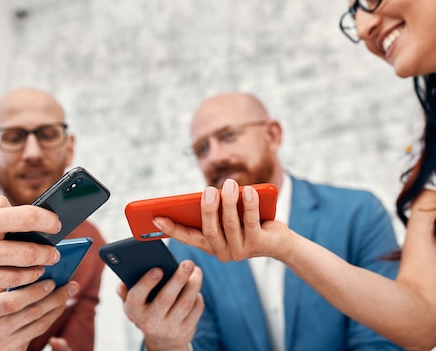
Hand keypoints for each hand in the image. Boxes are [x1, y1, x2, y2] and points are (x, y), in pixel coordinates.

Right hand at [0, 192, 62, 316]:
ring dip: (35, 271)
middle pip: (31, 253)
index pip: (28, 219)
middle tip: (54, 252)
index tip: (56, 223)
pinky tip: (13, 276)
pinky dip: (9, 283)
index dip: (49, 220)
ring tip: (39, 265)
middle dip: (49, 252)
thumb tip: (19, 209)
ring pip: (20, 276)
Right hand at [0, 280, 79, 350]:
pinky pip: (36, 334)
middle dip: (55, 298)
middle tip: (71, 284)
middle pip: (31, 314)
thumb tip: (28, 269)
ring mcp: (3, 345)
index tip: (51, 280)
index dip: (34, 291)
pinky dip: (49, 319)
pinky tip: (57, 307)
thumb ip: (0, 286)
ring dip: (57, 308)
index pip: (12, 302)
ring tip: (68, 294)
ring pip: (38, 325)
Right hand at [119, 260, 203, 350]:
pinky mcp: (186, 330)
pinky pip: (195, 310)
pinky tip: (196, 284)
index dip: (146, 283)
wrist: (162, 341)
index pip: (137, 297)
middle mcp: (151, 322)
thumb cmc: (146, 311)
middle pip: (166, 299)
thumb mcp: (132, 304)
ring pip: (185, 304)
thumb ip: (125, 290)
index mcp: (134, 311)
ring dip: (193, 285)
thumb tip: (123, 280)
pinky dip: (197, 295)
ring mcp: (169, 328)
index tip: (158, 269)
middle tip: (187, 263)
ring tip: (196, 270)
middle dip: (178, 279)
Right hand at [154, 179, 291, 261]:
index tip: (156, 217)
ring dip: (229, 202)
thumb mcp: (228, 217)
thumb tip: (205, 196)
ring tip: (229, 183)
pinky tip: (249, 191)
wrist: (279, 240)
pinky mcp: (259, 244)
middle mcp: (223, 252)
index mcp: (211, 245)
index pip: (187, 237)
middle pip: (209, 230)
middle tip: (207, 190)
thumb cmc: (247, 222)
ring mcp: (241, 250)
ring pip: (230, 224)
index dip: (172, 228)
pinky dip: (250, 204)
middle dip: (207, 209)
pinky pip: (252, 222)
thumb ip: (215, 210)